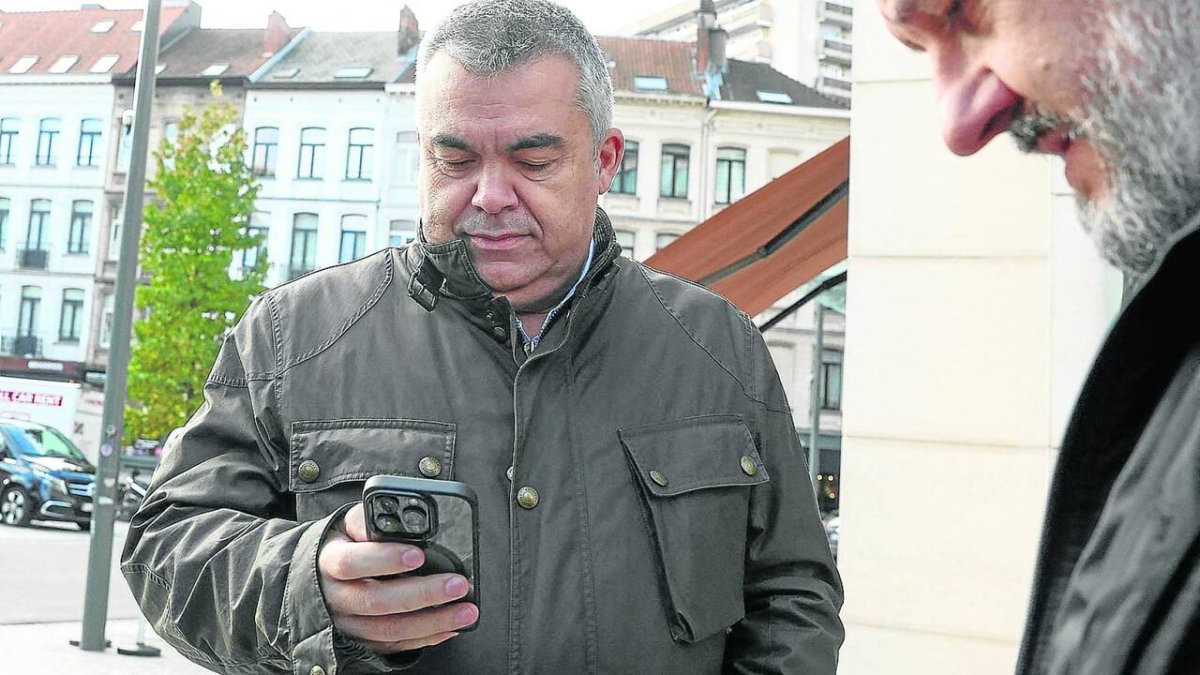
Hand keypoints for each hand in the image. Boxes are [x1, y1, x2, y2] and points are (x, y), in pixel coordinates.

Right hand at [318, 503, 479, 653]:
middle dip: (422, 594)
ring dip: (432, 621)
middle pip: (377, 601)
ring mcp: (350, 623)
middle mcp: (337, 597)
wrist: (325, 573)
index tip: (417, 555)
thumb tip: (402, 523)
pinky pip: (396, 645)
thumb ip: (372, 520)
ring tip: (466, 610)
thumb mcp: (350, 523)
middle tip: (457, 584)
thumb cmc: (347, 543)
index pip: (351, 563)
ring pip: (390, 629)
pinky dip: (427, 637)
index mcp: (330, 562)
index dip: (384, 560)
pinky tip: (451, 627)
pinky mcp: (364, 640)